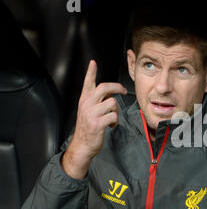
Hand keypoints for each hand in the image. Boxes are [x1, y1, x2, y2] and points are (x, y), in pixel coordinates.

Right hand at [61, 60, 126, 178]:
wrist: (82, 145)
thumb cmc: (88, 128)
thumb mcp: (88, 111)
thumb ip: (97, 101)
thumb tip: (111, 94)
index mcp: (84, 100)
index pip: (87, 82)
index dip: (91, 72)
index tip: (93, 62)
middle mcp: (87, 104)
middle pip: (105, 87)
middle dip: (118, 87)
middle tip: (123, 91)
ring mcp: (91, 113)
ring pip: (112, 103)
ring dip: (116, 111)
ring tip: (111, 118)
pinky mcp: (97, 123)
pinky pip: (114, 116)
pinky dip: (115, 122)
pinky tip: (111, 126)